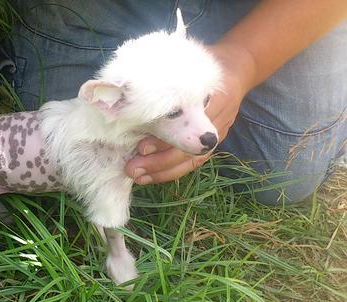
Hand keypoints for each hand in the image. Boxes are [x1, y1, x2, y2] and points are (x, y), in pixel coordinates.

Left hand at [124, 43, 255, 183]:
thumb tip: (128, 83)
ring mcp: (217, 133)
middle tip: (132, 166)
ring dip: (163, 172)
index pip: (189, 126)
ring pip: (191, 160)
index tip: (142, 146)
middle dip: (159, 161)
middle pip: (190, 149)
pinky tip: (150, 176)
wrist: (237, 66)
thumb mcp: (189, 61)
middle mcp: (217, 120)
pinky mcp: (211, 142)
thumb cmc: (206, 61)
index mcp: (214, 99)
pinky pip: (193, 162)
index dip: (166, 139)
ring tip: (138, 176)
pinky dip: (171, 171)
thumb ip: (168, 74)